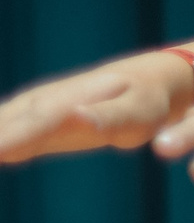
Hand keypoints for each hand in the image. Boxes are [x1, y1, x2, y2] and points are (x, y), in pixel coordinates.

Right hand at [0, 53, 193, 162]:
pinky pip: (0, 131)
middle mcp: (34, 105)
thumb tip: (73, 117)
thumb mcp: (136, 113)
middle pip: (0, 128)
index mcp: (60, 105)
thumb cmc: (148, 101)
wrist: (149, 81)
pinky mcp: (27, 121)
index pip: (26, 127)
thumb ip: (105, 118)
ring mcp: (27, 112)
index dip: (4, 141)